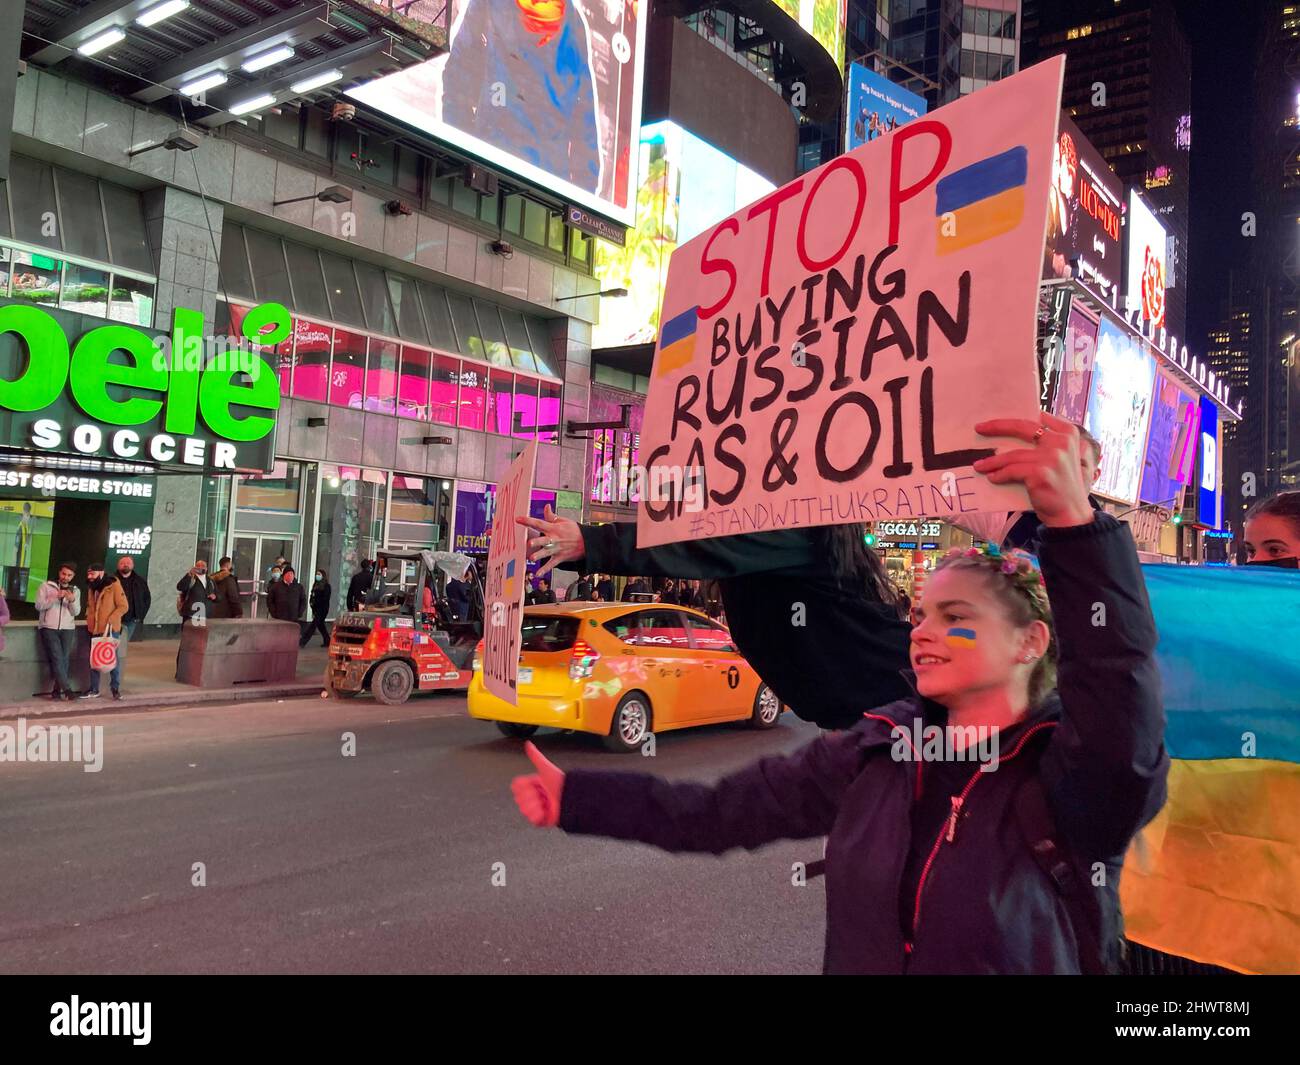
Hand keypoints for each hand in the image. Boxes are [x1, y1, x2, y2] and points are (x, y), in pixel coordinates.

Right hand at [510, 741, 564, 827]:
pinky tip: (547, 810)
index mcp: (530, 786)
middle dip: (532, 795)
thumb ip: (535, 756)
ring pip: (524, 809)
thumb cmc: (560, 782)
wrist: (571, 797)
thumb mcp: (546, 768)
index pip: (516, 786)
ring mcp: (534, 809)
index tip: (537, 782)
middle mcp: (530, 798)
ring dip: (537, 805)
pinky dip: (540, 815)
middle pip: (518, 799)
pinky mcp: (539, 820)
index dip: (525, 785)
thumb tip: (528, 743)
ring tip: (546, 802)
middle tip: (543, 792)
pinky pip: (532, 819)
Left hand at [516, 504, 584, 579]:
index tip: (518, 519)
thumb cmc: (575, 531)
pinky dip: (545, 569)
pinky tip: (538, 573)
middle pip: (543, 540)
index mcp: (554, 528)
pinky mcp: (560, 557)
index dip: (528, 521)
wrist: (588, 542)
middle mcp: (554, 539)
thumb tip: (546, 507)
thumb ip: (552, 516)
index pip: (539, 523)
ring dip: (539, 555)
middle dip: (537, 541)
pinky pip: (551, 564)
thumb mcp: (564, 521)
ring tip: (532, 558)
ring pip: (546, 552)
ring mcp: (557, 549)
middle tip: (529, 543)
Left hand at [973, 412, 1095, 527]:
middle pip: (1022, 427)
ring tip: (979, 465)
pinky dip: (999, 474)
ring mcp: (1052, 456)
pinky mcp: (1040, 472)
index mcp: (1068, 433)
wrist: (1071, 514)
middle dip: (998, 426)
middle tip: (979, 428)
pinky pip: (1012, 470)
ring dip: (992, 461)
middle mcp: (1062, 441)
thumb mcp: (1062, 458)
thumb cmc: (1062, 486)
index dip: (1018, 417)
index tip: (998, 419)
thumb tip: (1013, 434)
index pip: (1038, 418)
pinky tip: (992, 477)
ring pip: (1013, 455)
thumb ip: (1047, 443)